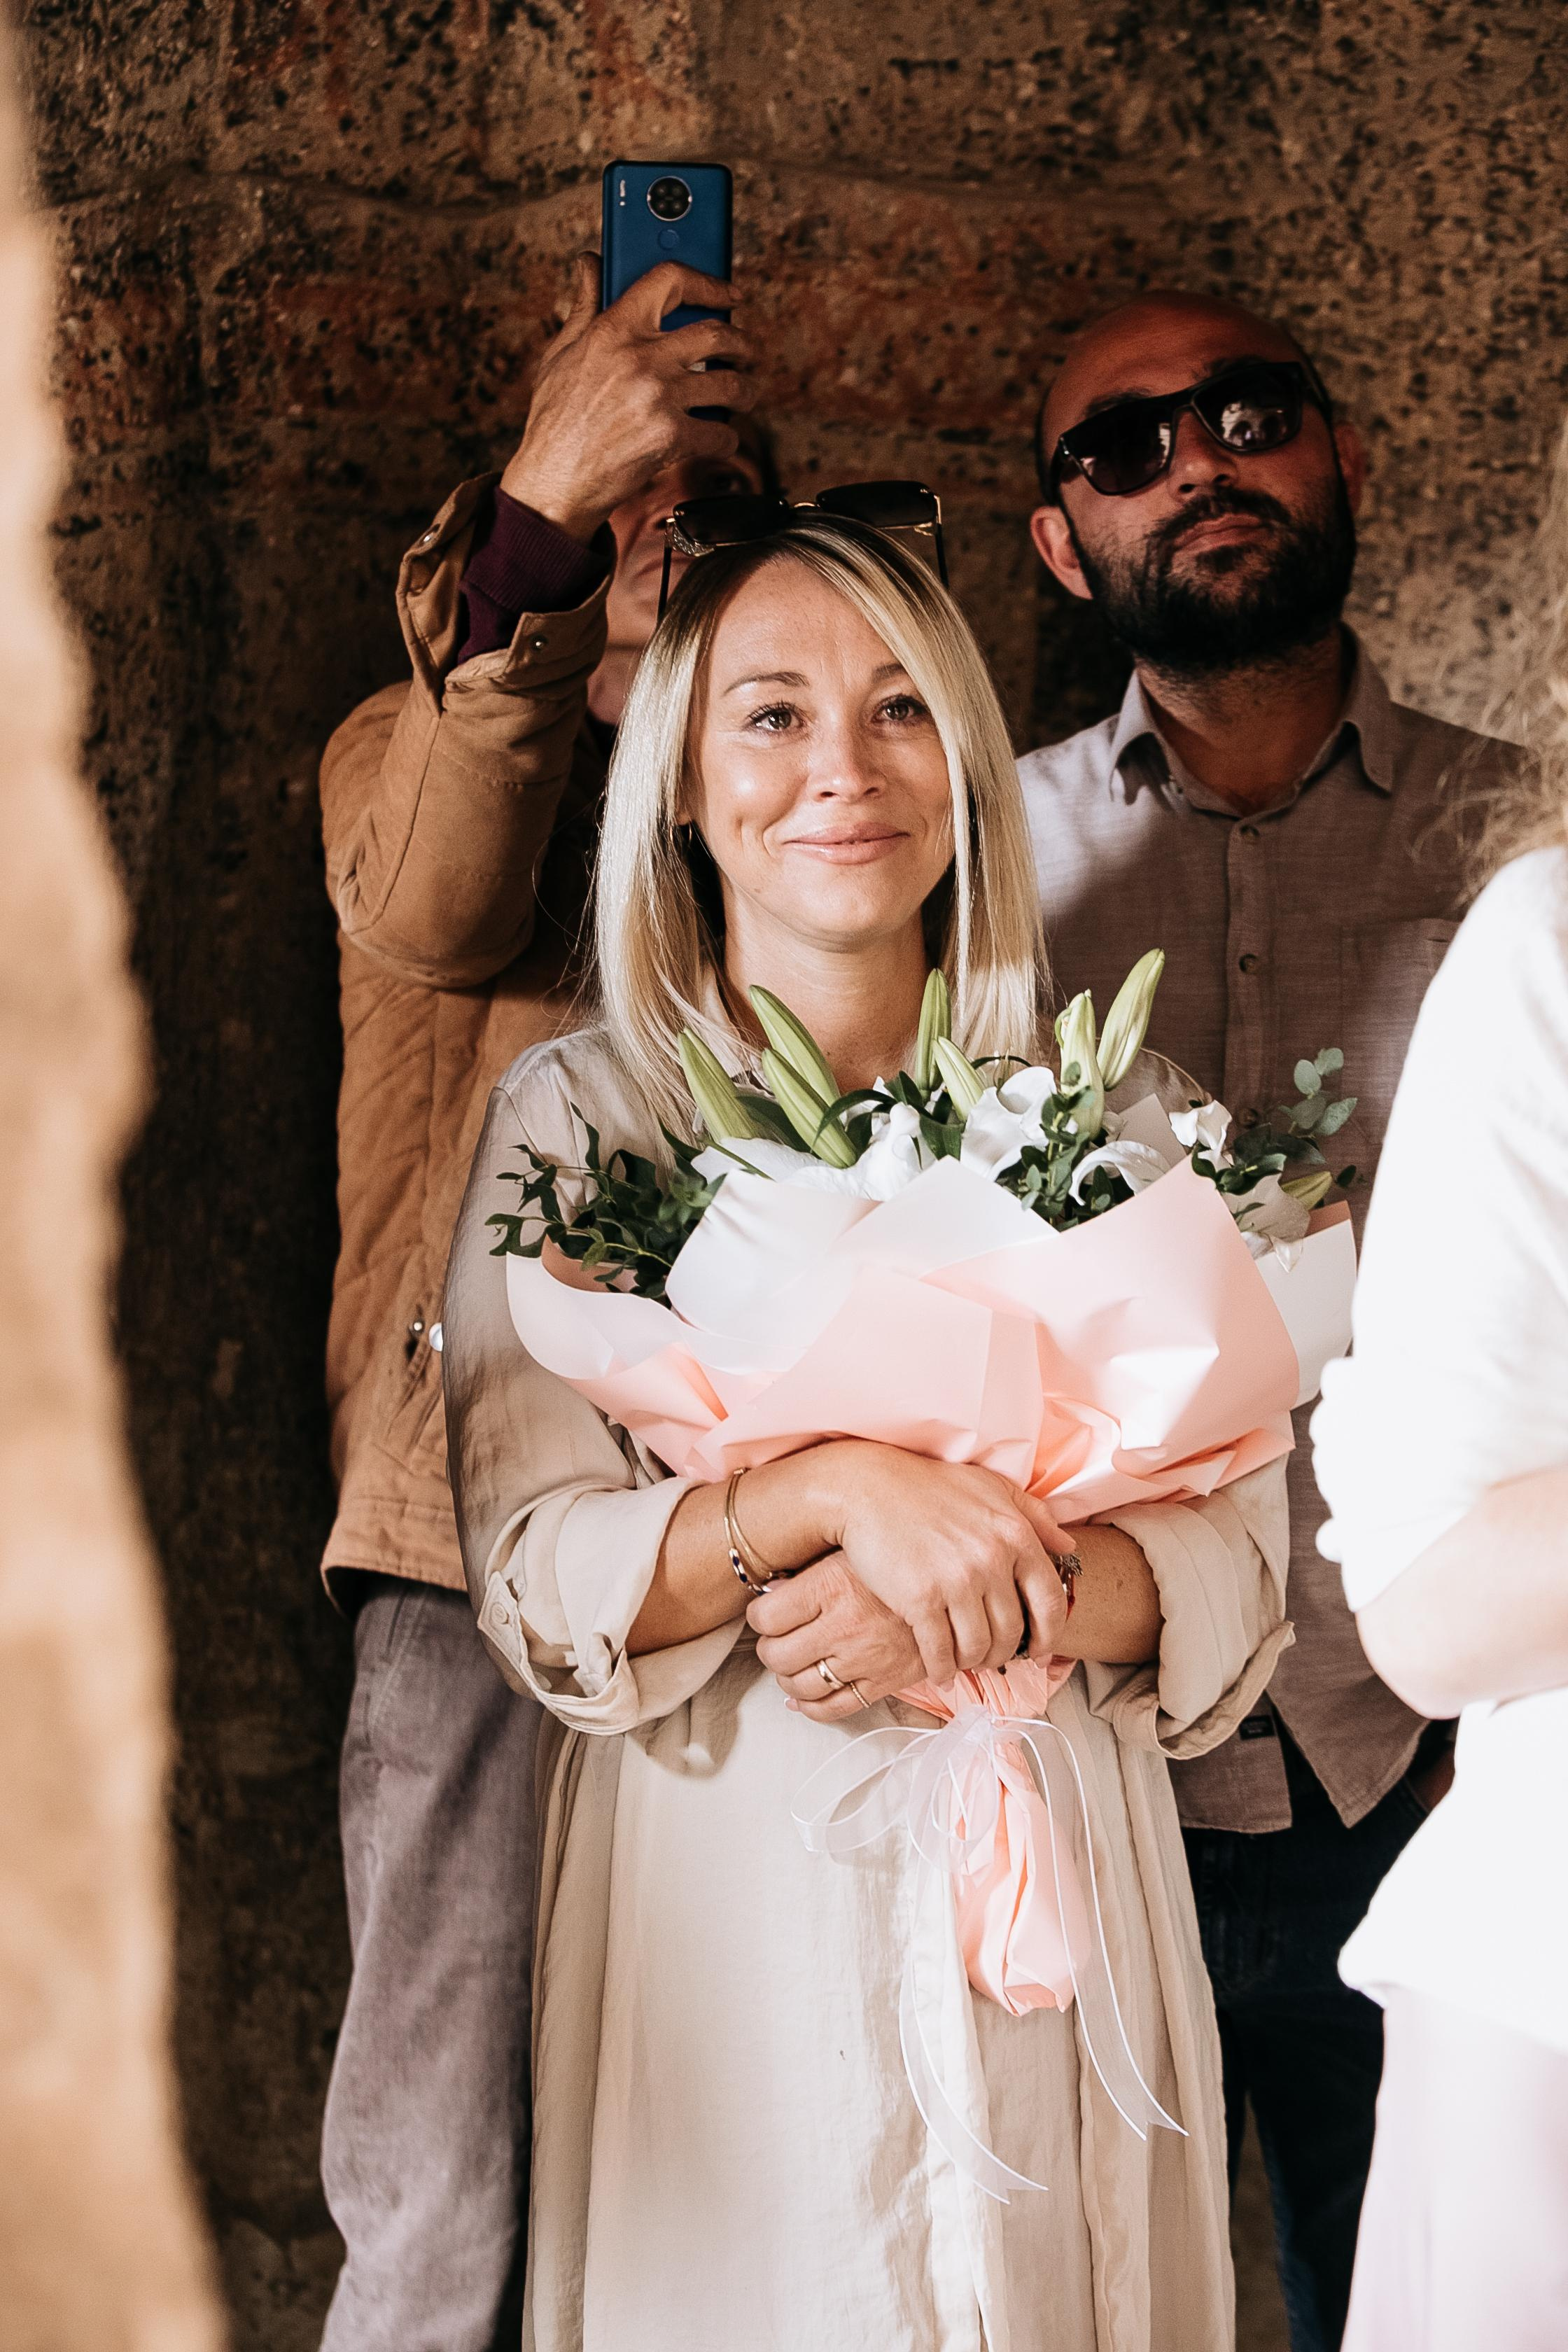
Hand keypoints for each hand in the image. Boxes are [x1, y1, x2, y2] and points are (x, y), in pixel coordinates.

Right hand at [499, 253, 755, 541]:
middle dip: (742, 341)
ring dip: (747, 390)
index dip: (709, 282)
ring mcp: (659, 397)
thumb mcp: (560, 353)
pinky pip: (722, 433)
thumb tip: (589, 263)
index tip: (729, 292)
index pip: (671, 280)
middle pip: (717, 333)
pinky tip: (719, 438)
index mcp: (615, 328)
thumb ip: (584, 305)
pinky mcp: (671, 437)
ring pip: (731, 384)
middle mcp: (641, 358)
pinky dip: (727, 439)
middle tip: (745, 351)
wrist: (555, 480)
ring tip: (744, 394)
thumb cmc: (556, 419)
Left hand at [748, 1553, 924, 1723]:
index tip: (764, 1614)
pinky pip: (834, 1708)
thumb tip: (770, 1592)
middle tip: (777, 1639)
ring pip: (801, 1685)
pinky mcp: (884, 1682)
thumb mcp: (850, 1551)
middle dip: (770, 1649)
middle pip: (777, 1655)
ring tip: (792, 1663)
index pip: (766, 1617)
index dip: (757, 1616)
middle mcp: (844, 1626)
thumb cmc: (898, 1561)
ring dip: (787, 1678)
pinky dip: (810, 1707)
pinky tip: (802, 1697)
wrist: (955, 1584)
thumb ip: (809, 1572)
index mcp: (831, 1587)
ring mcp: (864, 1659)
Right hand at [814, 1442, 1073, 1685]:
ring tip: (965, 1662)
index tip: (1039, 1651)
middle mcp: (991, 1560)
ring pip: (978, 1647)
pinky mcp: (919, 1599)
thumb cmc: (930, 1487)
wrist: (868, 1488)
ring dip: (973, 1663)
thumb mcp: (991, 1487)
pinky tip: (940, 1671)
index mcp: (1015, 1534)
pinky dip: (942, 1669)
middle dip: (1004, 1652)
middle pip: (1012, 1631)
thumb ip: (1035, 1515)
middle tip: (991, 1657)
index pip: (1050, 1600)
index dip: (1049, 1634)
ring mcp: (955, 1581)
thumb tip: (1068, 1545)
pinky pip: (940, 1652)